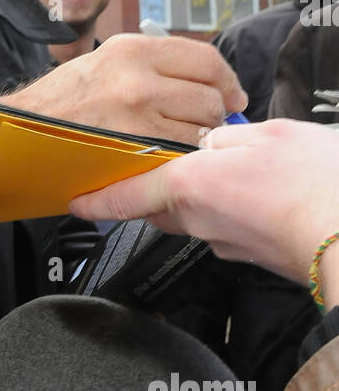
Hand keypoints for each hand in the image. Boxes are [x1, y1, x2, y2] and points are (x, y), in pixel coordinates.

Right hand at [0, 33, 246, 145]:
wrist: (18, 130)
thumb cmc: (59, 102)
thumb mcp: (104, 63)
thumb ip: (152, 67)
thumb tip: (200, 81)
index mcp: (133, 49)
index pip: (206, 59)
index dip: (226, 81)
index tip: (231, 95)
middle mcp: (138, 76)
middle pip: (210, 96)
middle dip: (213, 116)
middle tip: (200, 127)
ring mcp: (136, 113)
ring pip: (200, 128)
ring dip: (197, 141)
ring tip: (176, 144)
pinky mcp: (131, 148)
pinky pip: (180, 155)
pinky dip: (180, 160)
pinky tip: (165, 160)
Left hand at [69, 119, 338, 301]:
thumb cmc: (316, 183)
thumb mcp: (266, 135)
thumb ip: (228, 136)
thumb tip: (212, 142)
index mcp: (191, 185)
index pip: (129, 195)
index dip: (99, 199)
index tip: (76, 202)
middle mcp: (200, 221)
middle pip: (160, 206)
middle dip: (155, 188)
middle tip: (159, 165)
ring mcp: (227, 243)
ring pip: (194, 217)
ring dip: (199, 196)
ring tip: (226, 170)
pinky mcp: (252, 256)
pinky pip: (227, 228)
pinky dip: (231, 209)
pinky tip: (257, 193)